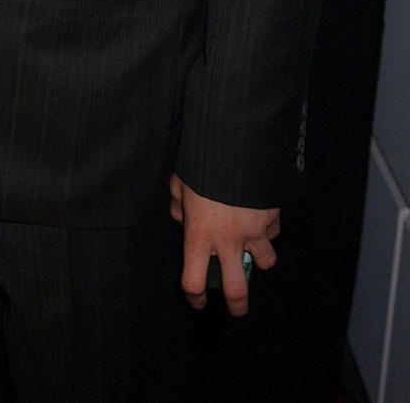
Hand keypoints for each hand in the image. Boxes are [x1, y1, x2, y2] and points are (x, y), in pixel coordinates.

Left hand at [169, 173, 278, 316]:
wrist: (233, 144)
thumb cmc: (200, 163)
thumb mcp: (180, 182)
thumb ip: (177, 203)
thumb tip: (180, 216)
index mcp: (198, 234)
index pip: (194, 281)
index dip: (195, 298)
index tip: (198, 301)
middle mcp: (226, 240)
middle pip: (236, 290)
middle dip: (237, 305)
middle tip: (236, 307)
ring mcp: (253, 231)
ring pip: (264, 263)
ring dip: (260, 258)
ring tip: (253, 248)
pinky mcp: (271, 217)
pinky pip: (273, 232)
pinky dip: (268, 229)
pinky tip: (260, 216)